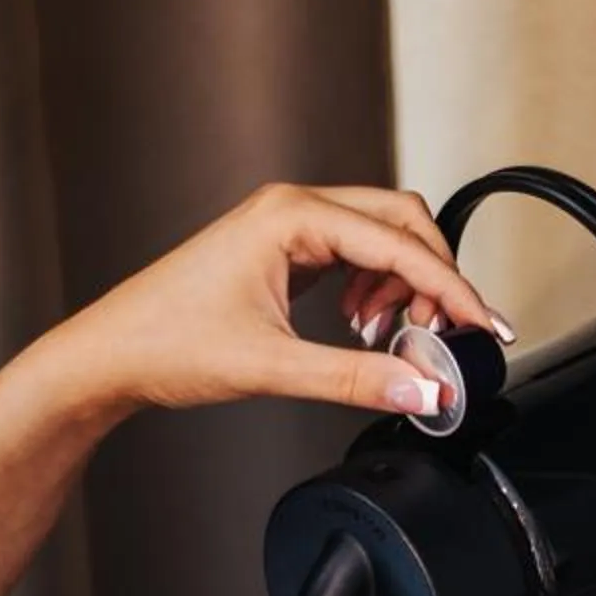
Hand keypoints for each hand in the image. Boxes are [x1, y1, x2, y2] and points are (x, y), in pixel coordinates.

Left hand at [43, 182, 510, 421]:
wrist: (110, 355)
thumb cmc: (166, 343)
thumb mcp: (273, 367)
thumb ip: (357, 378)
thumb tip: (423, 386)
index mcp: (291, 215)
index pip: (401, 243)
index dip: (452, 288)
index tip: (486, 325)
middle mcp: (293, 208)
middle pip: (402, 223)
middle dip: (433, 278)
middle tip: (443, 335)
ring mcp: (288, 226)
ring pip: (380, 238)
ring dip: (402, 285)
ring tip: (388, 337)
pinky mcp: (284, 250)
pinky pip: (353, 255)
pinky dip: (373, 288)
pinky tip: (360, 326)